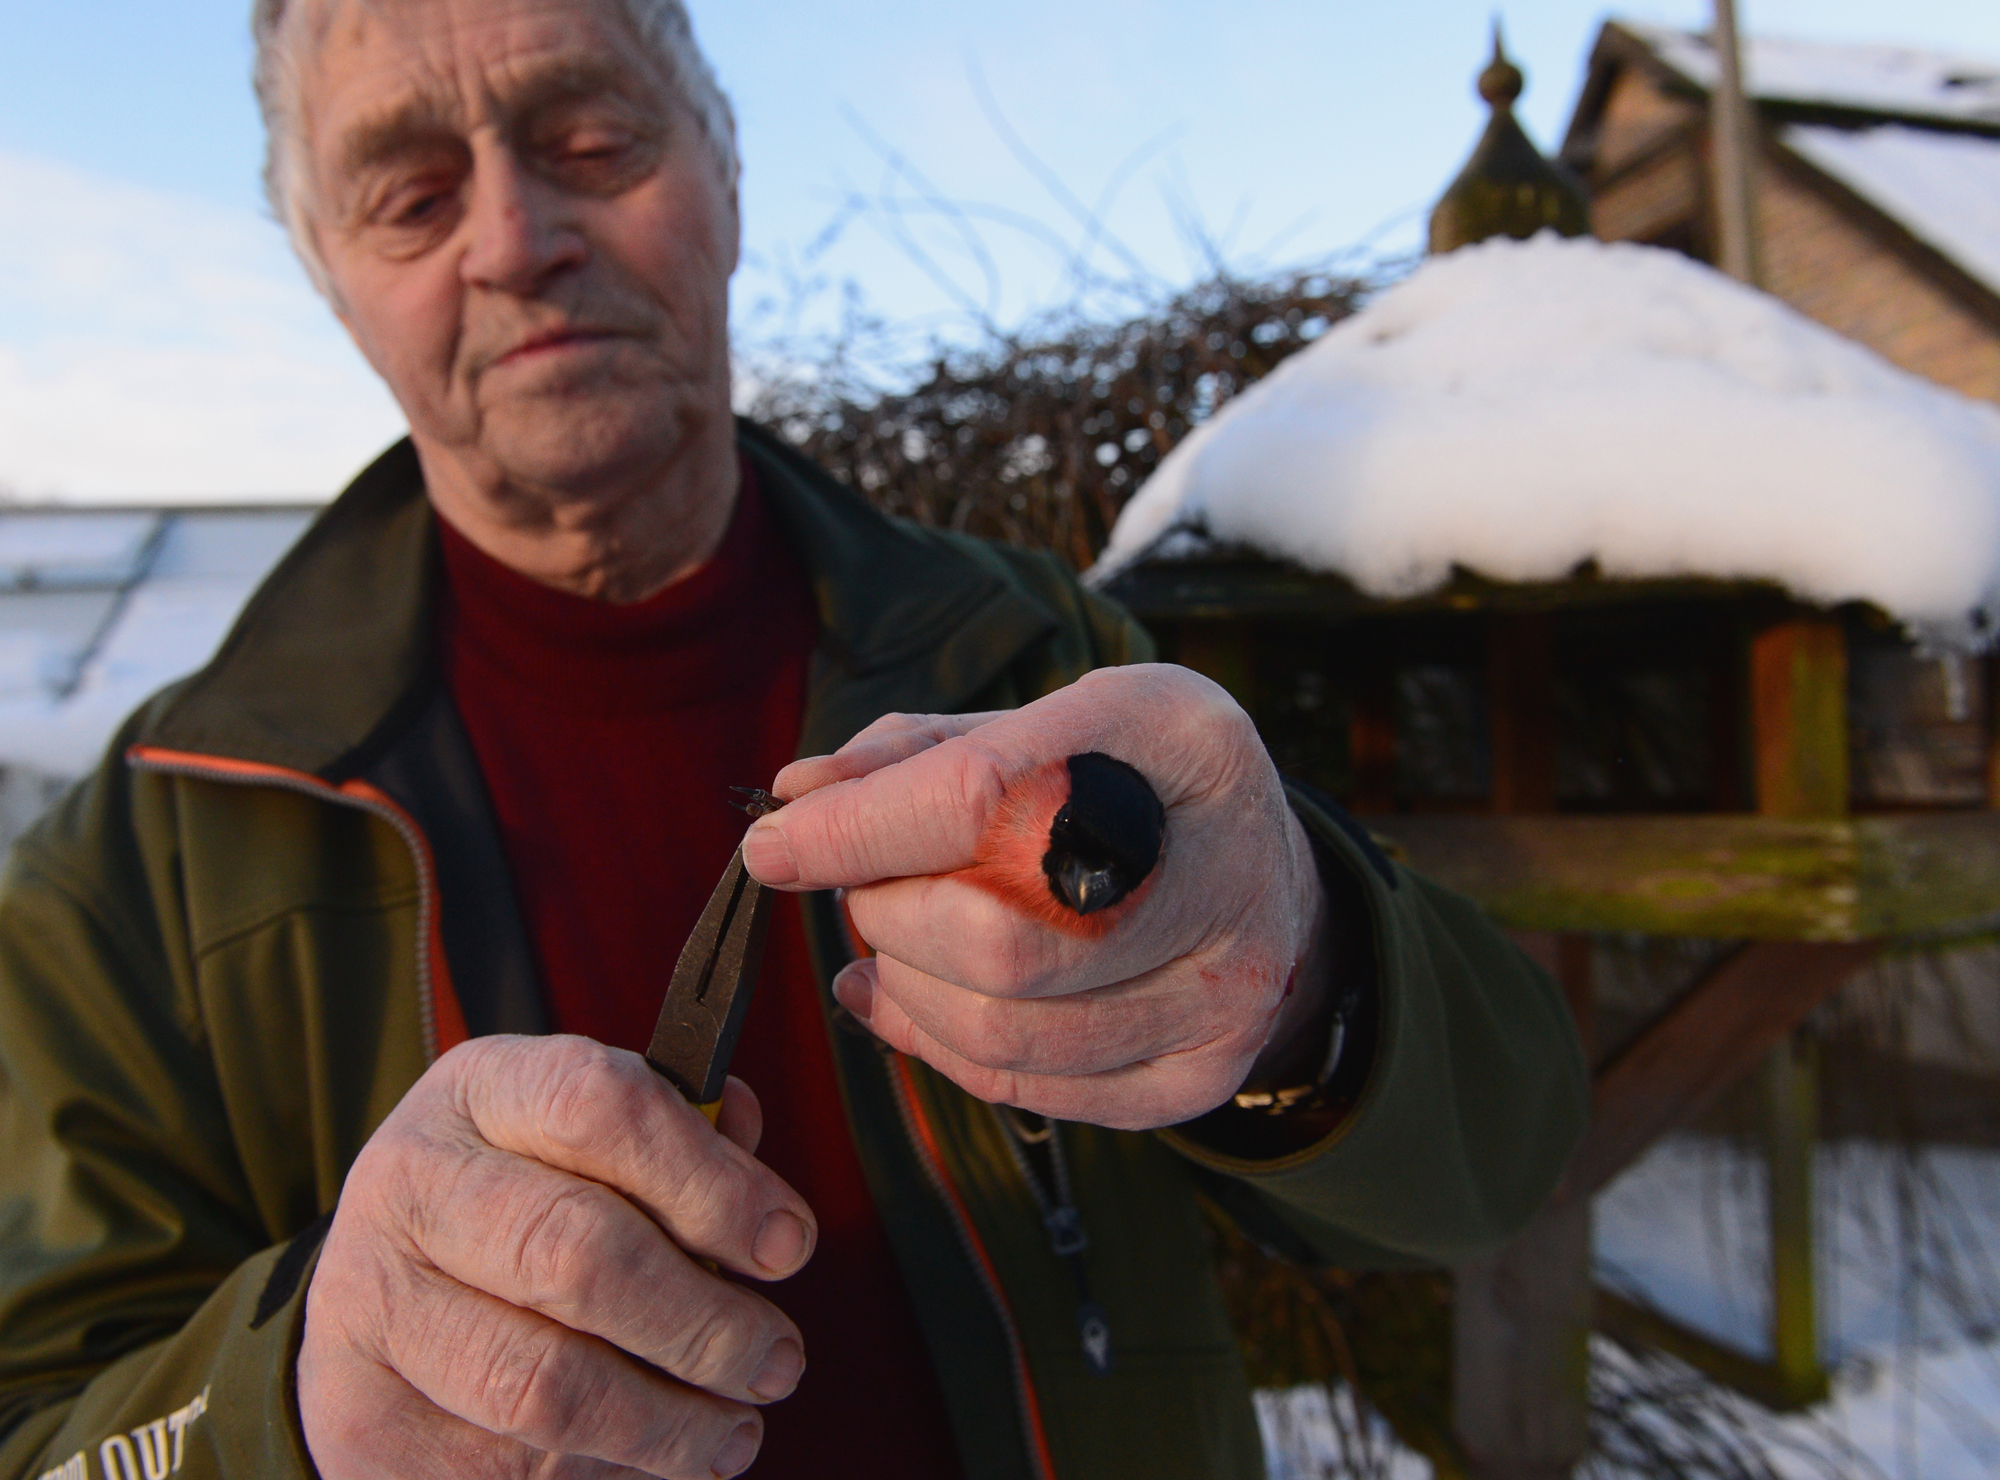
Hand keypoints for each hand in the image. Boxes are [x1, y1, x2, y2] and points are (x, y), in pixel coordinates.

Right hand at [298, 1035, 816, 1479]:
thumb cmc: (526, 1197)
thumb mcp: (585, 1137)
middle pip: (577, 1255)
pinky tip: (654, 1456)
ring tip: (735, 1429)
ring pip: (544, 1386)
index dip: (709, 1182)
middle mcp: (410, 1186)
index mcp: (478, 1092)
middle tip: (778, 1360)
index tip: (789, 1245)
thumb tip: (744, 1129)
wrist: (380, 1292)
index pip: (599, 1107)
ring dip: (667, 1422)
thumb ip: (677, 1134)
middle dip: (704, 1323)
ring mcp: (374, 1307)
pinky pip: (507, 1468)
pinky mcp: (367, 1422)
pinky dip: (605, 1472)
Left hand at [741, 664, 1331, 1130]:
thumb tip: (797, 795)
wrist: (1265, 876)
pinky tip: (912, 1001)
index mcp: (1179, 739)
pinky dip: (942, 1048)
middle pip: (995, 937)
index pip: (987, 797)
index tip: (773, 845)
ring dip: (904, 989)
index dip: (858, 832)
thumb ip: (919, 753)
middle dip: (888, 918)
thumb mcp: (1048, 721)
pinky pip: (1032, 1087)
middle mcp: (1223, 867)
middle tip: (868, 890)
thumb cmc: (1128, 781)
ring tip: (888, 944)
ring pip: (1004, 1028)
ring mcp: (1226, 986)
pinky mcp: (1202, 1071)